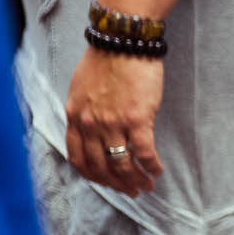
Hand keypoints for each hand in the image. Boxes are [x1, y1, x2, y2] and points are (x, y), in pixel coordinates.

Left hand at [65, 45, 164, 194]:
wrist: (123, 43)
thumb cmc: (106, 61)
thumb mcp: (81, 89)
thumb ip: (84, 112)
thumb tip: (92, 131)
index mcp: (75, 117)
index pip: (79, 158)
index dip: (94, 177)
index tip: (107, 183)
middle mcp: (90, 124)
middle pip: (100, 167)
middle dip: (116, 185)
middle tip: (131, 192)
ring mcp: (113, 123)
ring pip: (122, 165)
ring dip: (135, 181)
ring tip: (147, 186)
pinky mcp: (137, 120)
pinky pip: (144, 153)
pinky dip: (151, 167)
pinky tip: (158, 171)